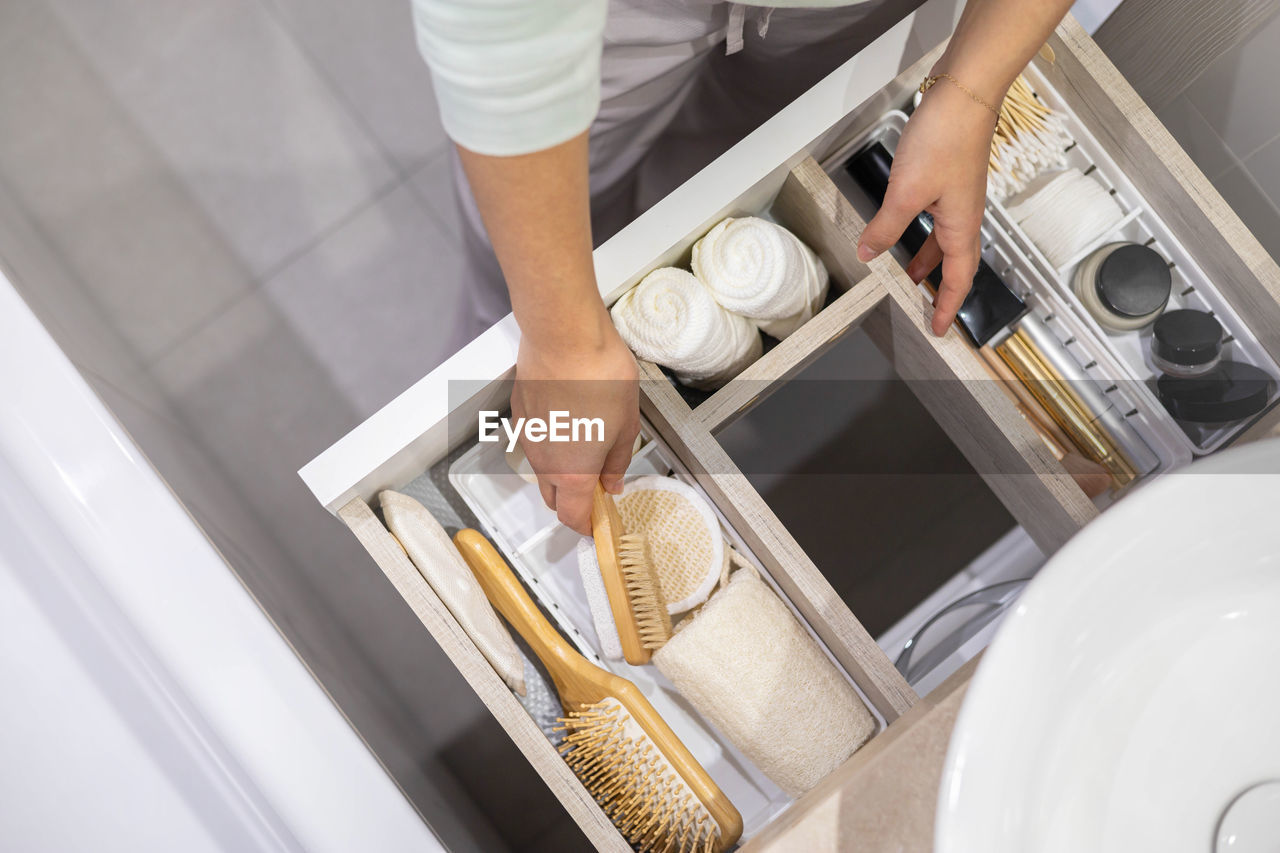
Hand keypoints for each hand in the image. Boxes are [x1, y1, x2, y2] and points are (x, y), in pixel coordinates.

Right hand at [513, 309, 639, 534]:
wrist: (565, 337)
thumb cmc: (600, 378)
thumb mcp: (626, 426)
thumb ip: (617, 462)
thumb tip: (613, 482)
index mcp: (573, 473)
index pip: (573, 517)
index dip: (587, 527)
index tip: (599, 524)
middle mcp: (544, 461)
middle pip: (553, 498)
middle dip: (573, 501)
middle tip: (597, 486)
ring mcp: (528, 437)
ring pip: (542, 469)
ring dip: (560, 470)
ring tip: (585, 446)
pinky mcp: (520, 413)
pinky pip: (533, 440)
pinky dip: (549, 443)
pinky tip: (569, 419)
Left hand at [857, 75, 997, 335]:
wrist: (964, 94)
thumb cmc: (944, 140)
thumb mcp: (905, 192)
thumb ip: (886, 227)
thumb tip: (869, 253)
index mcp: (961, 227)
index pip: (958, 279)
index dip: (948, 307)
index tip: (940, 329)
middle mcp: (965, 216)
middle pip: (956, 263)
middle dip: (941, 288)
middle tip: (927, 309)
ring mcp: (958, 197)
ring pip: (945, 239)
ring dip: (928, 259)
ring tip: (908, 274)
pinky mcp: (948, 178)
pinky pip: (938, 218)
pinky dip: (924, 233)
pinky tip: (905, 227)